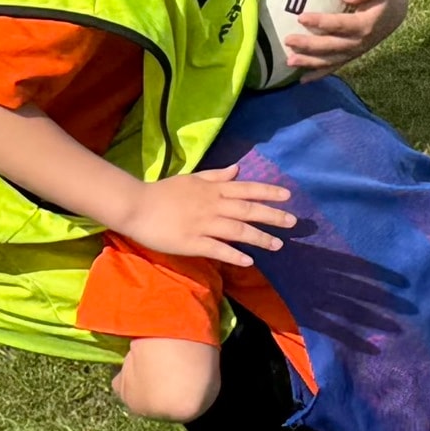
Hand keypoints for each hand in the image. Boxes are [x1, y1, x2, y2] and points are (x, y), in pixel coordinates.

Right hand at [117, 165, 294, 265]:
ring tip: (277, 245)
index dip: (268, 192)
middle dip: (272, 216)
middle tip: (293, 222)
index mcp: (212, 189)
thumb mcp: (192, 178)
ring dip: (259, 237)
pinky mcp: (192, 242)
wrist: (136, 206)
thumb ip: (216, 175)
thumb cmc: (163, 192)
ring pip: (237, 230)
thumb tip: (237, 169)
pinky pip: (217, 249)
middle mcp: (212, 204)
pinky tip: (249, 261)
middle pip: (248, 210)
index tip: (288, 196)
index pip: (246, 189)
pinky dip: (234, 255)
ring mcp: (203, 224)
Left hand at [285, 0, 407, 80]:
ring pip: (330, 60)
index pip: (341, 24)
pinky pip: (333, 68)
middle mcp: (359, 42)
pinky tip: (302, 80)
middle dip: (309, 44)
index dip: (321, 22)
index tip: (301, 17)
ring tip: (289, 61)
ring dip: (309, 62)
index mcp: (365, 25)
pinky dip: (318, 74)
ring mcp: (353, 52)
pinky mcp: (349, 56)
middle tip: (288, 40)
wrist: (392, 13)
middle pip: (331, 45)